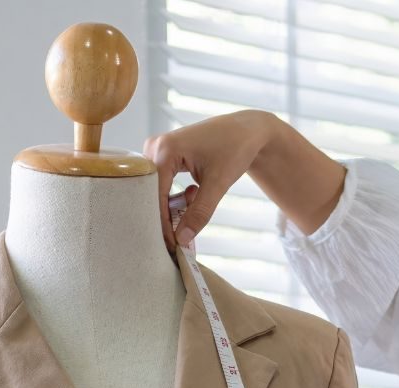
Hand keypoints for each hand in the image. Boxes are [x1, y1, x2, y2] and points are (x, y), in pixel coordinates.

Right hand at [144, 110, 278, 249]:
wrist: (246, 130)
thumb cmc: (235, 149)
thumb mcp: (218, 183)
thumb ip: (199, 212)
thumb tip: (182, 239)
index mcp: (165, 150)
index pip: (155, 196)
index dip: (163, 223)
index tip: (173, 245)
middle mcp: (155, 147)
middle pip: (151, 193)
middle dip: (168, 214)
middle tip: (183, 234)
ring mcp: (157, 149)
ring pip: (156, 190)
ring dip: (174, 203)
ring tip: (197, 197)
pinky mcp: (164, 154)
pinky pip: (161, 183)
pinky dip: (176, 195)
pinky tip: (194, 192)